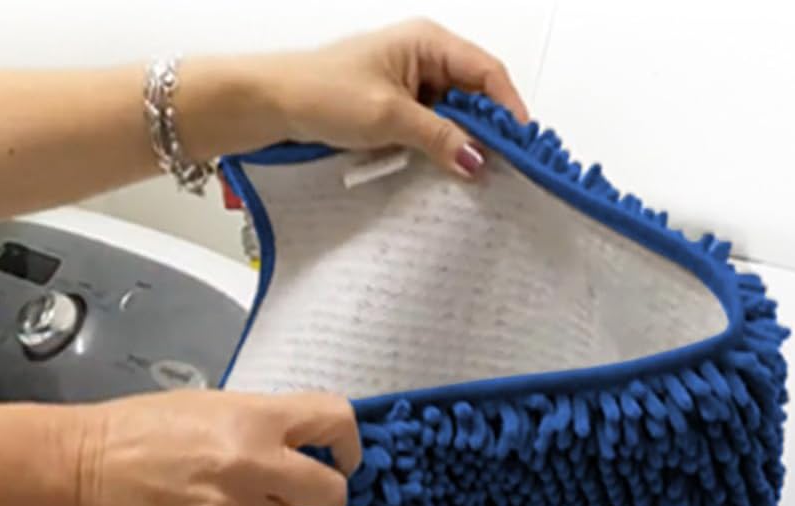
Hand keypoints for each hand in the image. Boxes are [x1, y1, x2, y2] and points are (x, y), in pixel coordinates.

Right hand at [73, 390, 360, 505]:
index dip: (350, 445)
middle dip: (327, 496)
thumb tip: (310, 447)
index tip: (344, 458)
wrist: (88, 469)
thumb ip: (268, 425)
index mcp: (255, 418)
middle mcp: (254, 465)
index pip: (336, 421)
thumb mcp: (215, 405)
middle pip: (332, 493)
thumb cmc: (141, 432)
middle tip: (310, 495)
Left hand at [176, 20, 527, 178]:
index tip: (522, 146)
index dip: (508, 110)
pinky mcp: (392, 108)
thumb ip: (440, 138)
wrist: (272, 104)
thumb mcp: (390, 118)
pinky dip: (436, 148)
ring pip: (451, 115)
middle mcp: (422, 58)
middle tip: (500, 168)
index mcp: (427, 42)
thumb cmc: (323, 93)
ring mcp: (407, 83)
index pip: (486, 73)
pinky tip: (439, 170)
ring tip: (470, 174)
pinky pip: (428, 128)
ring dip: (459, 143)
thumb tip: (478, 161)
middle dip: (486, 131)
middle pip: (473, 95)